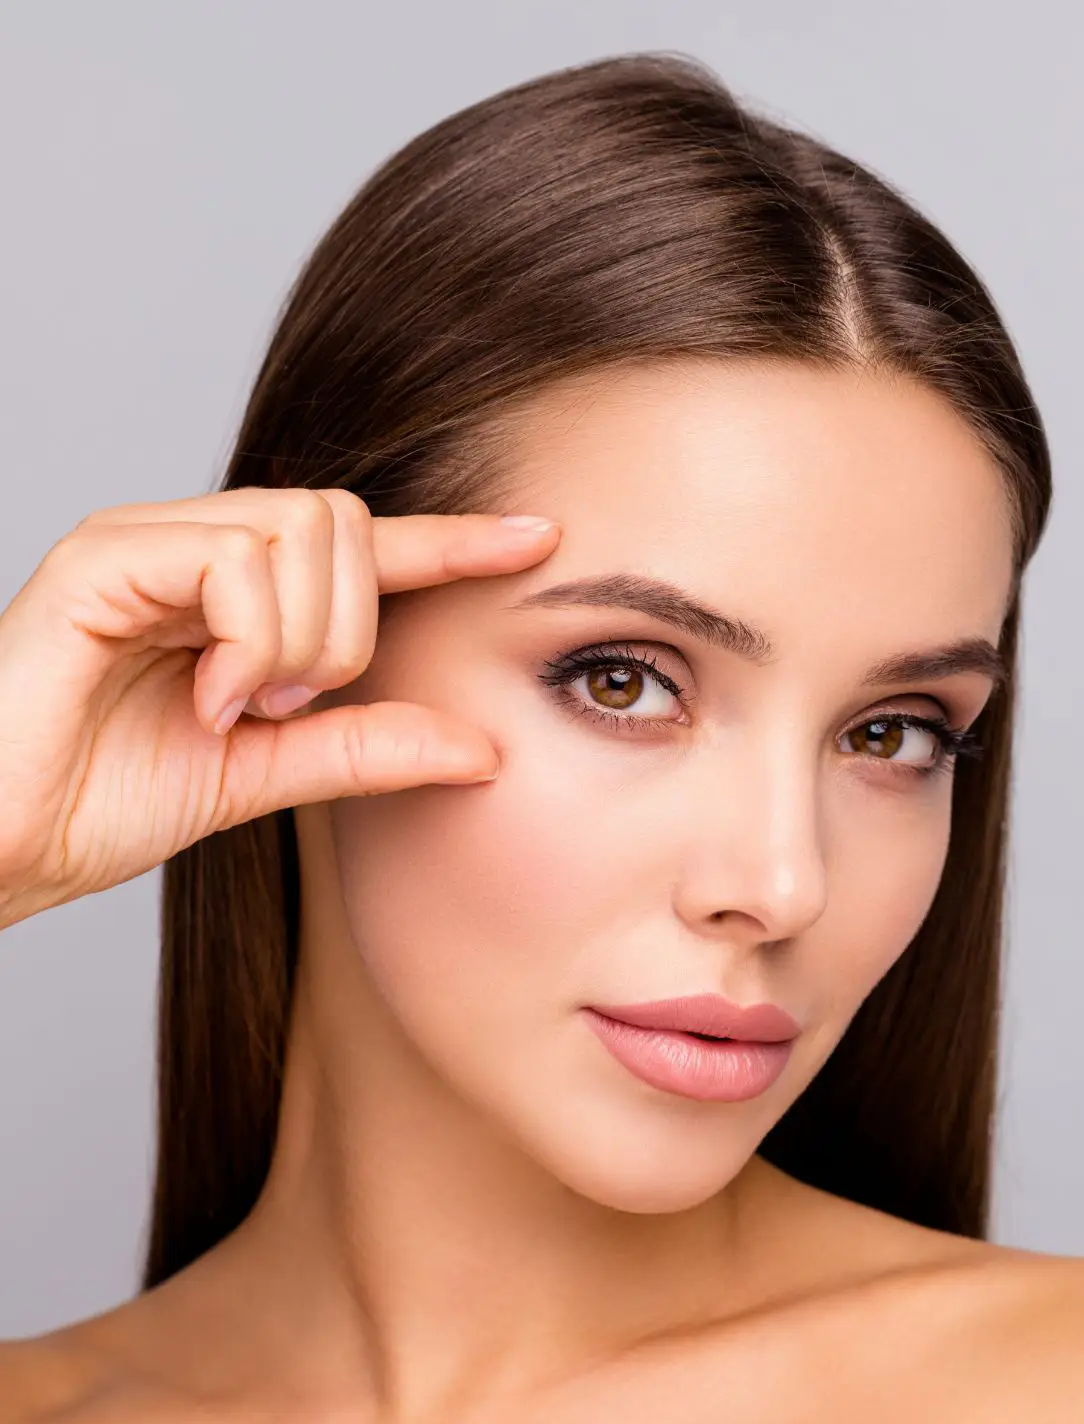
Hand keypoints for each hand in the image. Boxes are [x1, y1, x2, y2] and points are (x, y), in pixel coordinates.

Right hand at [0, 487, 559, 929]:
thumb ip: (364, 747)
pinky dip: (244, 639)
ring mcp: (145, 543)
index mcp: (233, 593)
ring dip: (296, 639)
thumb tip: (483, 746)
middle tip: (286, 705)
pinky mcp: (101, 559)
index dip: (452, 541)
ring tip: (237, 705)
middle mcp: (192, 548)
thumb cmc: (100, 801)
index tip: (539, 538)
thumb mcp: (266, 776)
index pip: (364, 545)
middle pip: (343, 520)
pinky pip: (231, 559)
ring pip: (296, 529)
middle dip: (347, 628)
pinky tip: (207, 696)